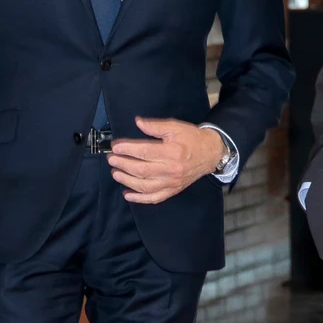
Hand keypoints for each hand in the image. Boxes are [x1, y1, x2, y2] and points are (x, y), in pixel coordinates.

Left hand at [107, 118, 226, 204]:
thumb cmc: (191, 139)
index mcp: (171, 152)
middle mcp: (171, 169)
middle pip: (142, 170)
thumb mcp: (175, 127)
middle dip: (123, 165)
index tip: (116, 147)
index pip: (144, 152)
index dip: (128, 150)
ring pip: (145, 186)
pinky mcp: (173, 190)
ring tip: (116, 173)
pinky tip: (128, 194)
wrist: (210, 153)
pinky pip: (154, 198)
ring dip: (127, 181)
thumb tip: (138, 122)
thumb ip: (155, 126)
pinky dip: (140, 199)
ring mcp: (172, 183)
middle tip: (112, 159)